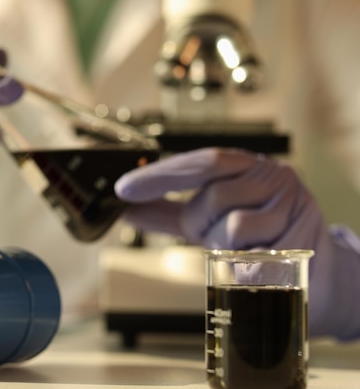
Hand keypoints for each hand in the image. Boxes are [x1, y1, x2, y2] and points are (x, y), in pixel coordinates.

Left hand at [114, 147, 359, 339]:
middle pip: (213, 196)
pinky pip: (253, 253)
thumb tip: (126, 207)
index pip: (201, 161)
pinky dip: (243, 262)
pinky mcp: (302, 236)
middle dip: (199, 222)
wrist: (310, 273)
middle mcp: (271, 175)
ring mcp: (291, 203)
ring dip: (223, 245)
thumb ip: (167, 212)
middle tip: (210, 233)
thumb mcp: (205, 220)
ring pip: (231, 226)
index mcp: (245, 165)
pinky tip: (256, 258)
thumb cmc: (252, 239)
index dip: (160, 175)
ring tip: (240, 247)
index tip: (124, 189)